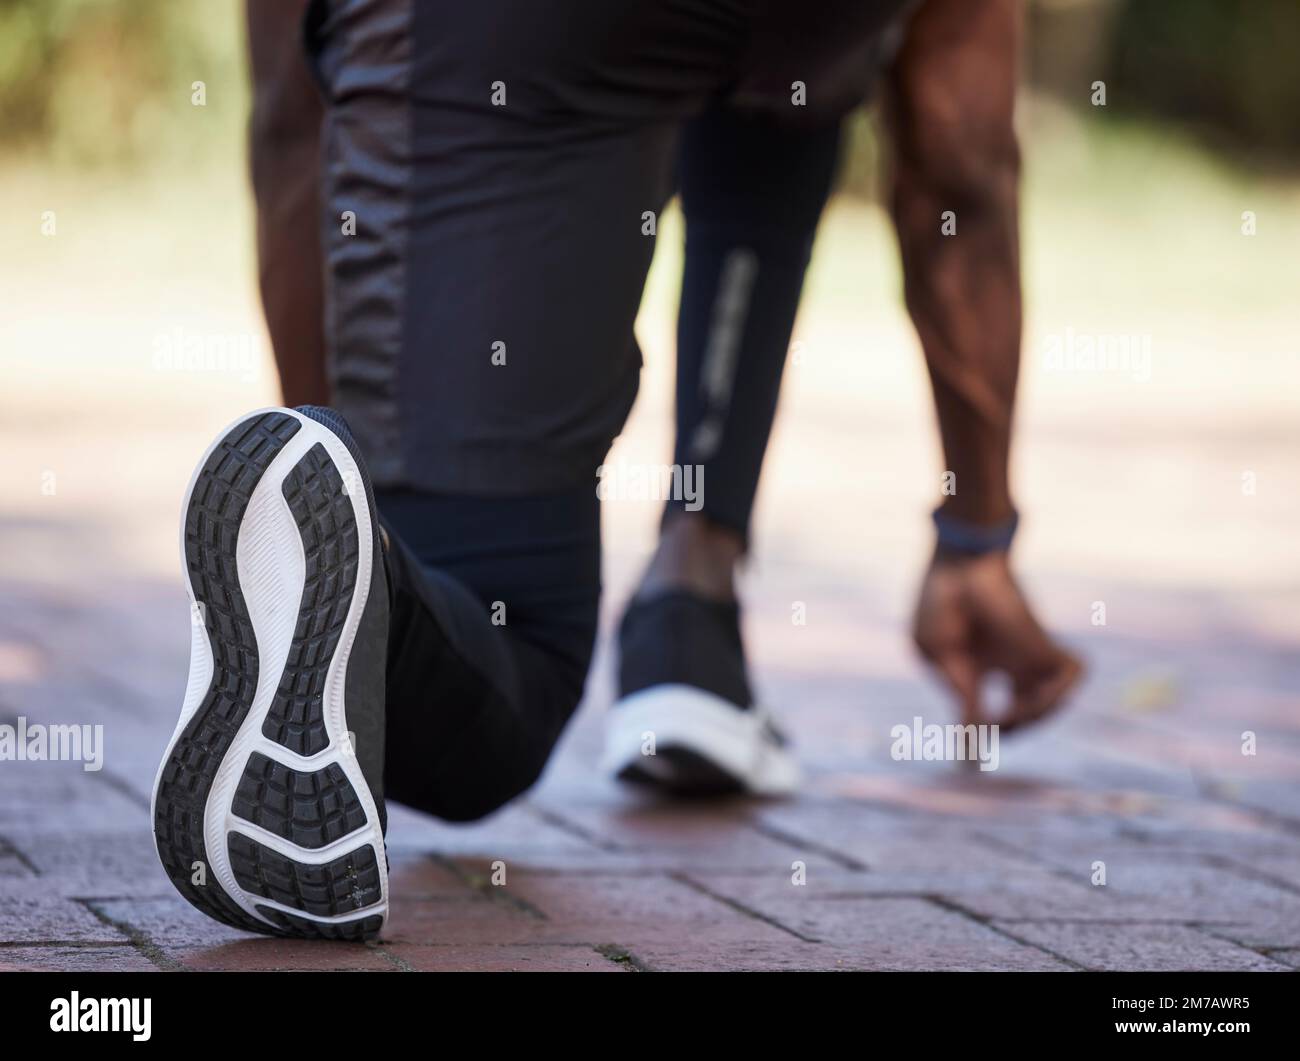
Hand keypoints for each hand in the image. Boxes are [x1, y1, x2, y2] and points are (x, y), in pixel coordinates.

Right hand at [911, 549, 1081, 732]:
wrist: (960, 562)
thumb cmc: (939, 601)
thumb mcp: (938, 653)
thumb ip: (961, 692)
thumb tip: (977, 729)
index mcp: (976, 667)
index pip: (986, 710)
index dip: (979, 737)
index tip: (970, 766)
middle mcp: (1007, 665)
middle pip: (1024, 711)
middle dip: (1013, 729)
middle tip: (992, 729)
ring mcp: (1027, 654)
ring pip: (1051, 699)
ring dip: (1033, 717)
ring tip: (1009, 715)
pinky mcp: (1044, 639)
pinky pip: (1072, 673)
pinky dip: (1060, 692)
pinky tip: (1035, 698)